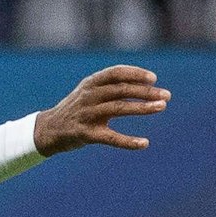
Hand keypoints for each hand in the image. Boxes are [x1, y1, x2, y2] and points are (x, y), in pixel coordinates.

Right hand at [33, 65, 169, 154]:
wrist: (48, 129)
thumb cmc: (76, 109)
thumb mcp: (89, 91)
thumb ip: (112, 86)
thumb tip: (145, 83)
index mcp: (91, 83)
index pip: (116, 73)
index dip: (135, 74)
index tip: (153, 79)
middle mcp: (89, 96)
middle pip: (122, 90)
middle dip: (146, 92)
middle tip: (166, 96)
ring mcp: (87, 115)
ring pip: (119, 109)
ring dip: (143, 108)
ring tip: (161, 107)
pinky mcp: (86, 134)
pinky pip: (111, 138)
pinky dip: (128, 141)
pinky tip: (144, 143)